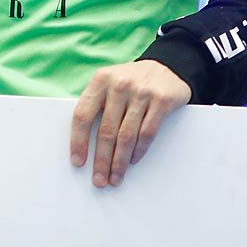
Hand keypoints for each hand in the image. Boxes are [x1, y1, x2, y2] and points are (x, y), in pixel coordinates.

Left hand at [69, 60, 191, 188]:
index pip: (83, 114)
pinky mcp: (161, 101)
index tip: (78, 162)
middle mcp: (119, 85)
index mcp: (100, 80)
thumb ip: (97, 104)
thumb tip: (83, 143)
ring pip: (126, 136)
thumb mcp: (109, 82)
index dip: (78, 141)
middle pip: (106, 131)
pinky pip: (147, 133)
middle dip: (101, 160)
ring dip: (119, 162)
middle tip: (99, 180)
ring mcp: (142, 92)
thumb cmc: (131, 81)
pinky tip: (133, 161)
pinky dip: (139, 151)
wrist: (168, 66)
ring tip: (115, 178)